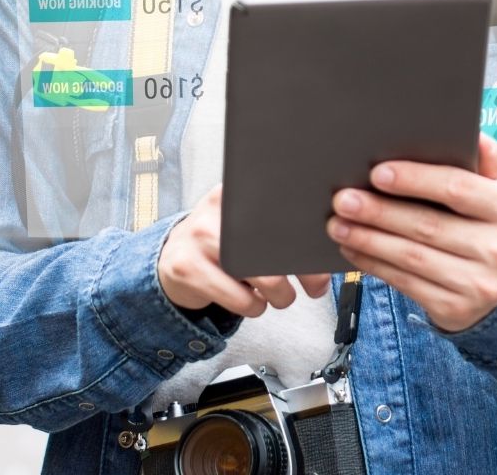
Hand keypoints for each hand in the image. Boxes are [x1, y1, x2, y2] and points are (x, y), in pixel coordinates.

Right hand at [158, 184, 330, 320]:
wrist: (171, 257)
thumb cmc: (220, 242)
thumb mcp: (244, 222)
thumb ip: (277, 224)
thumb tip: (325, 249)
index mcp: (239, 191)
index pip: (286, 210)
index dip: (310, 239)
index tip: (324, 256)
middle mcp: (217, 209)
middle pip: (278, 246)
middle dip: (305, 274)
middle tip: (313, 287)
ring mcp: (199, 238)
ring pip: (264, 278)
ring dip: (280, 296)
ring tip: (277, 295)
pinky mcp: (188, 269)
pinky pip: (241, 300)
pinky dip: (254, 307)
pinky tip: (250, 299)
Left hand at [327, 133, 496, 332]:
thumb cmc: (488, 229)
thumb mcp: (496, 194)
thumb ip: (483, 164)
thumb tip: (473, 134)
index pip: (457, 188)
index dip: (415, 179)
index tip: (377, 173)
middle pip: (427, 225)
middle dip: (379, 211)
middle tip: (343, 199)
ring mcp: (479, 283)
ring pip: (411, 256)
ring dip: (368, 239)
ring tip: (338, 225)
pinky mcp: (456, 309)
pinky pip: (406, 283)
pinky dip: (374, 264)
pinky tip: (353, 250)